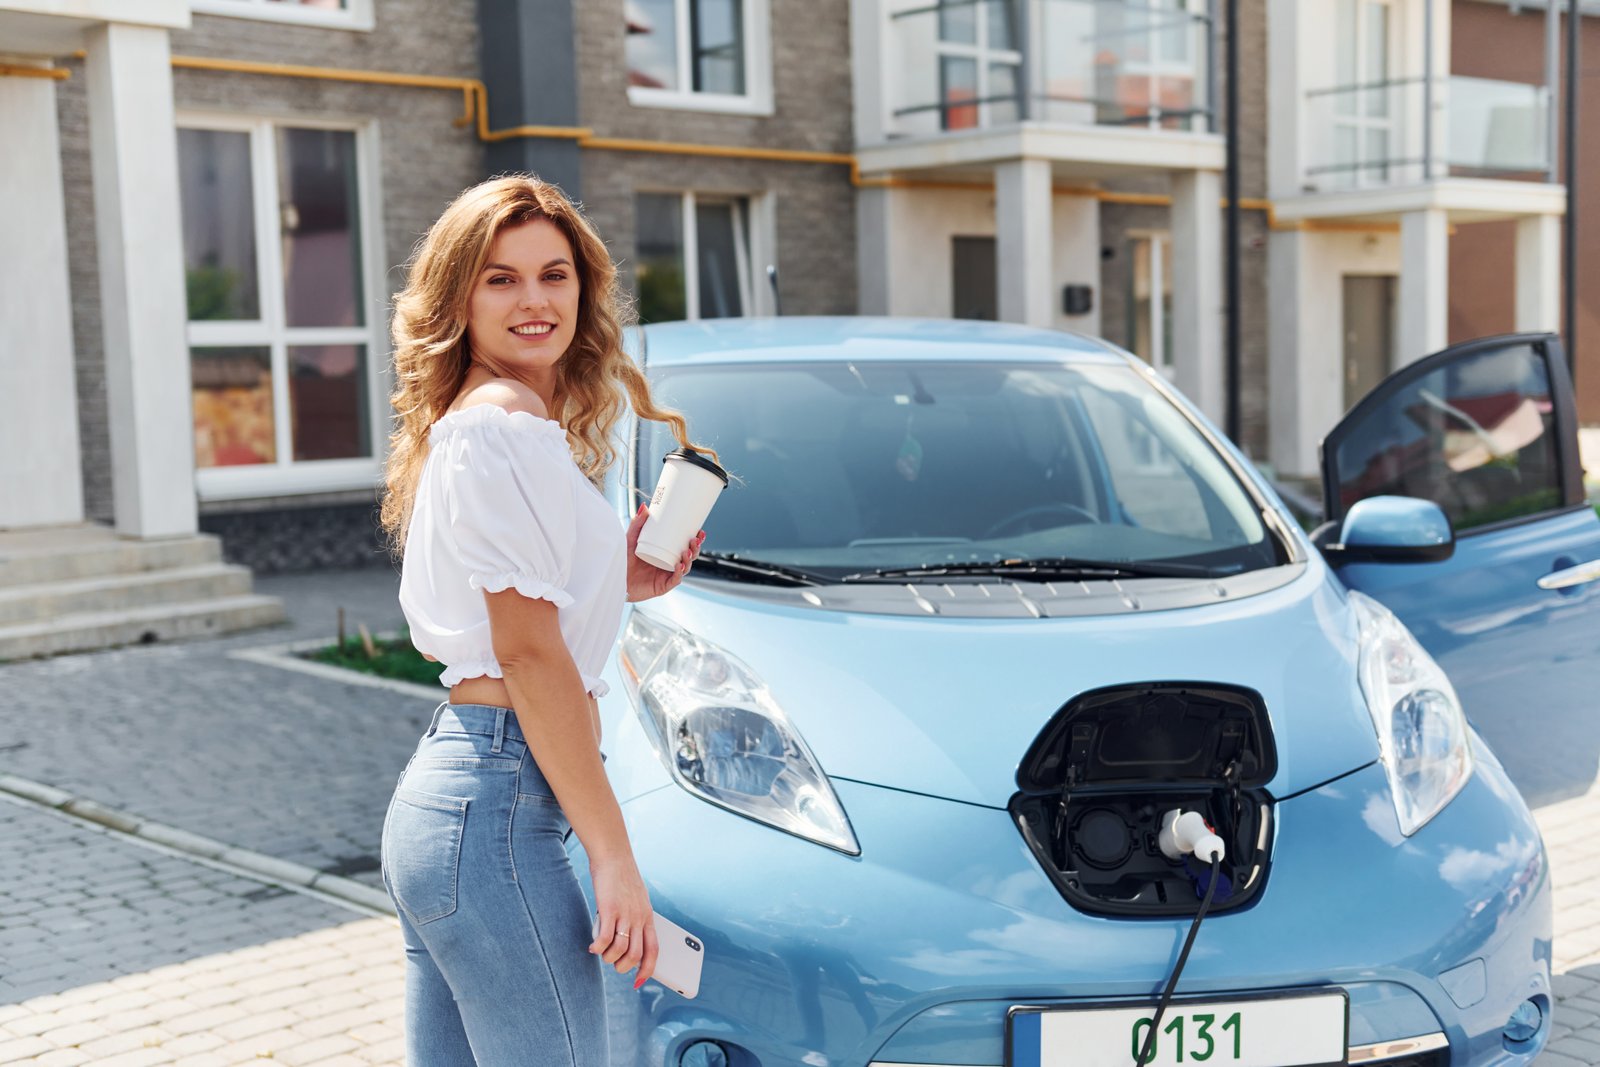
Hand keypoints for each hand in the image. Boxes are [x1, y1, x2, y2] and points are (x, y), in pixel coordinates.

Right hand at [588, 855, 658, 988]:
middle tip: (612, 962)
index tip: (639, 981)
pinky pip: (605, 939)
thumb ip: (634, 919)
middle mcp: (639, 918)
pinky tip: (592, 947)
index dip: (647, 969)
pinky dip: (598, 948)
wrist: (613, 856)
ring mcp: (625, 914)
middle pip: (635, 955)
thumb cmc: (622, 879)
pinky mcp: (609, 909)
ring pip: (620, 950)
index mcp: (648, 917)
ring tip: (601, 953)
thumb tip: (626, 939)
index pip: (654, 950)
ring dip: (609, 958)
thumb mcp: (636, 900)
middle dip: (623, 967)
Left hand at [625, 504, 704, 602]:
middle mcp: (669, 564)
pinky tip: (679, 566)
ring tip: (686, 551)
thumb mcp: (631, 538)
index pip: (685, 546)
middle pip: (689, 557)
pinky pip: (675, 580)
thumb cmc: (623, 560)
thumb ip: (637, 523)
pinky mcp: (662, 586)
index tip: (700, 530)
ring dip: (689, 559)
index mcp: (666, 553)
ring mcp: (666, 576)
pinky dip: (679, 573)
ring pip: (685, 568)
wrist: (615, 579)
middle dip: (695, 548)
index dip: (695, 540)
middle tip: (695, 539)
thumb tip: (645, 507)